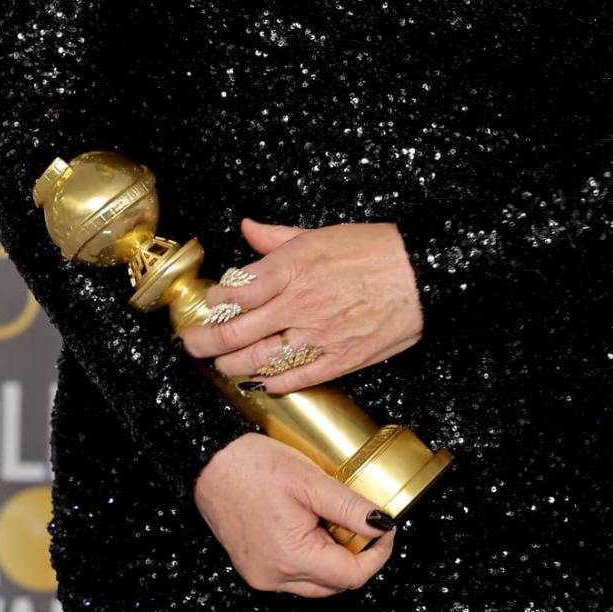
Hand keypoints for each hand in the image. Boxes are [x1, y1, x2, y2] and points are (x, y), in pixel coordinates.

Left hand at [179, 215, 423, 393]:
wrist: (420, 276)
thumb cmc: (375, 251)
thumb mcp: (321, 234)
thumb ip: (278, 238)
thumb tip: (248, 229)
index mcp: (292, 268)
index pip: (235, 291)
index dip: (215, 301)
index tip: (211, 303)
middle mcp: (298, 304)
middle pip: (235, 331)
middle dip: (205, 341)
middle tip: (192, 342)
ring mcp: (316, 336)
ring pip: (257, 360)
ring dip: (230, 365)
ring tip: (221, 363)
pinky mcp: (337, 360)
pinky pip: (292, 379)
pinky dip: (269, 382)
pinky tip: (258, 379)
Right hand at [193, 433, 398, 595]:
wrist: (207, 461)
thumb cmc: (250, 466)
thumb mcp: (309, 481)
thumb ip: (349, 507)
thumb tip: (384, 525)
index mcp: (292, 559)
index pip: (352, 577)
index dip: (377, 554)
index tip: (386, 528)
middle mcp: (275, 578)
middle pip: (336, 584)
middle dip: (357, 555)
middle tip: (361, 520)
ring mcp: (261, 575)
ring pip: (316, 582)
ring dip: (334, 558)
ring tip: (334, 520)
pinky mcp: (253, 567)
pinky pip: (294, 574)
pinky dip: (311, 556)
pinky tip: (311, 526)